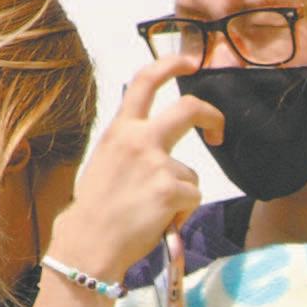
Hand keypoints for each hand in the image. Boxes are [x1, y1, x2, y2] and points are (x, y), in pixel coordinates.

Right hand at [50, 55, 221, 280]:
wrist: (88, 244)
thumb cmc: (96, 210)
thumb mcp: (106, 161)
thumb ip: (131, 145)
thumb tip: (160, 145)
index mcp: (120, 130)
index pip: (145, 82)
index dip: (170, 65)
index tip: (189, 61)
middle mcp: (139, 139)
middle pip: (189, 108)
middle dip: (213, 116)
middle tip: (218, 131)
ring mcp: (157, 163)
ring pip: (191, 173)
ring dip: (180, 194)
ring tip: (151, 212)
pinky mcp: (171, 190)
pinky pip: (193, 198)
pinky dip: (181, 214)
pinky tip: (158, 222)